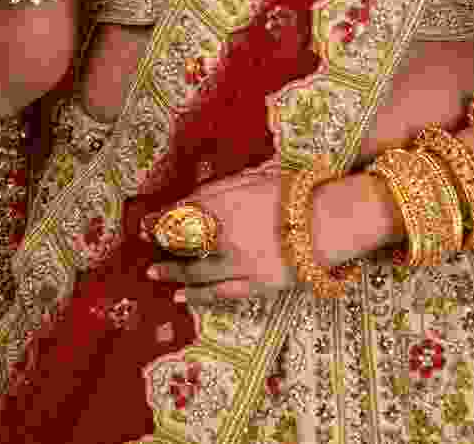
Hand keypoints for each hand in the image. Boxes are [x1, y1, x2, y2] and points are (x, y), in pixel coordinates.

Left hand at [143, 168, 300, 306]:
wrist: (329, 222)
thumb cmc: (296, 192)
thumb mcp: (257, 176)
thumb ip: (226, 186)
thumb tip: (200, 194)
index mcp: (225, 202)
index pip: (182, 211)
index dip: (161, 218)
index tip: (145, 223)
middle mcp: (225, 233)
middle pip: (183, 240)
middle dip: (162, 242)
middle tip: (145, 244)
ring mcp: (238, 261)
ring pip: (195, 269)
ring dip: (172, 271)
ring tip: (154, 272)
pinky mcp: (255, 284)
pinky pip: (219, 293)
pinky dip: (198, 296)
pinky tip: (182, 296)